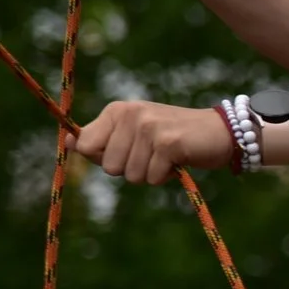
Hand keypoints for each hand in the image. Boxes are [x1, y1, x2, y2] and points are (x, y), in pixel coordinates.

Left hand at [74, 101, 234, 184]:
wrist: (220, 132)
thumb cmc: (173, 136)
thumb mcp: (134, 132)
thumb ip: (102, 138)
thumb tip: (67, 142)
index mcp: (117, 110)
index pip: (84, 146)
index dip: (102, 158)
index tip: (127, 150)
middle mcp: (130, 114)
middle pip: (108, 166)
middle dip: (131, 169)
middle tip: (152, 154)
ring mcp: (148, 127)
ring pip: (130, 175)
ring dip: (150, 174)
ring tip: (166, 157)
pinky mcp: (167, 143)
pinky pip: (152, 178)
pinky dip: (166, 177)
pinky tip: (177, 161)